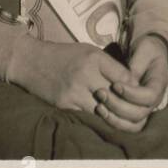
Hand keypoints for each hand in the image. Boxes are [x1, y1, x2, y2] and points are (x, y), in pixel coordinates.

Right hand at [19, 40, 134, 113]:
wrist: (30, 61)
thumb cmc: (63, 55)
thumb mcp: (87, 51)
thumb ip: (108, 64)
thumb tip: (131, 81)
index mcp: (94, 58)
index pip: (124, 77)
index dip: (133, 87)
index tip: (136, 91)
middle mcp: (85, 74)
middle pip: (117, 96)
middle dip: (126, 103)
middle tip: (131, 106)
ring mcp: (74, 92)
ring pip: (104, 110)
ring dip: (112, 113)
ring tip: (118, 113)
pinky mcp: (64, 105)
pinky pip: (87, 116)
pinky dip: (96, 117)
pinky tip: (101, 116)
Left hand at [94, 36, 167, 133]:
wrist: (148, 53)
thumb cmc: (146, 49)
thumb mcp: (144, 50)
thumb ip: (137, 65)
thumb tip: (127, 80)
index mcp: (159, 84)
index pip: (149, 96)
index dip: (132, 94)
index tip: (115, 85)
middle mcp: (154, 100)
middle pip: (140, 114)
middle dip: (118, 106)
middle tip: (101, 93)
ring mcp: (145, 108)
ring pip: (133, 124)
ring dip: (114, 118)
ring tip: (99, 105)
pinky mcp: (134, 111)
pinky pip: (126, 124)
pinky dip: (113, 121)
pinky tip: (99, 110)